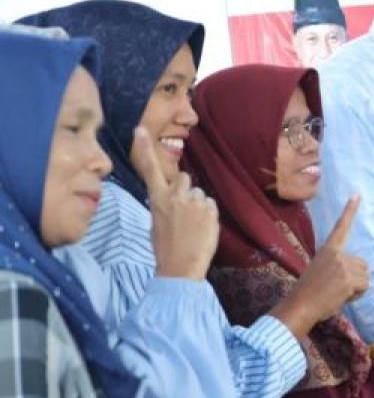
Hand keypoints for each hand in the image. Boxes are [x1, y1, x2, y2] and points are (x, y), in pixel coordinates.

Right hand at [132, 126, 217, 279]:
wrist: (181, 267)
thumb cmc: (165, 248)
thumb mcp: (156, 223)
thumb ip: (163, 204)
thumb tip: (170, 197)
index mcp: (157, 199)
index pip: (150, 170)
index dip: (144, 148)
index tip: (139, 129)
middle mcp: (175, 196)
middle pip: (184, 178)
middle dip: (185, 190)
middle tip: (183, 211)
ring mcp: (194, 201)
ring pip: (198, 193)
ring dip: (197, 204)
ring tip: (192, 225)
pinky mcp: (210, 208)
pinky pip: (210, 204)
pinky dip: (208, 214)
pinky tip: (202, 228)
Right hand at [273, 196, 369, 336]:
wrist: (300, 306)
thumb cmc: (307, 293)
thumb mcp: (318, 271)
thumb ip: (334, 266)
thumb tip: (350, 273)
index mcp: (327, 250)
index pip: (341, 227)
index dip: (350, 210)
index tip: (357, 194)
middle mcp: (337, 254)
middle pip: (362, 264)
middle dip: (356, 278)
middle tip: (338, 288)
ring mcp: (343, 265)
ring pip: (365, 277)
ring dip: (357, 287)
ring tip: (338, 293)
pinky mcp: (349, 278)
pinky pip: (364, 286)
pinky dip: (357, 295)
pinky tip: (342, 297)